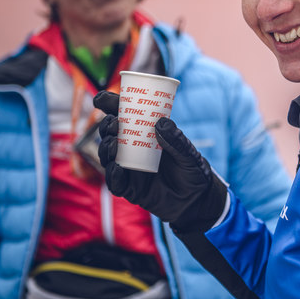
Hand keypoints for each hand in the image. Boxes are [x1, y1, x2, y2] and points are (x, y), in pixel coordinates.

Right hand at [93, 91, 227, 231]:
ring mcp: (130, 170)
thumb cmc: (192, 170)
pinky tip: (116, 168)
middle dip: (106, 127)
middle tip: (113, 123)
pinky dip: (112, 176)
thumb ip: (177, 140)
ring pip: (108, 158)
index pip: (123, 117)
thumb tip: (161, 123)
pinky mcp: (131, 190)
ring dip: (106, 149)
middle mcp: (133, 151)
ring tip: (113, 143)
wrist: (198, 199)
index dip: (110, 106)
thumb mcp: (189, 153)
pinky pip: (116, 183)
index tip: (101, 99)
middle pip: (111, 136)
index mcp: (144, 135)